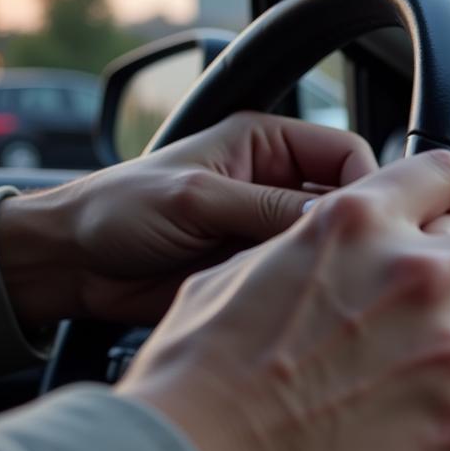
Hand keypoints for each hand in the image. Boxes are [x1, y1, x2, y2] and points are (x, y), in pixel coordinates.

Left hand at [0, 112, 377, 328]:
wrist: (76, 266)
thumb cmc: (118, 211)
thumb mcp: (196, 198)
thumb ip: (264, 206)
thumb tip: (332, 220)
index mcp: (265, 145)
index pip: (344, 153)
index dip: (366, 184)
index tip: (373, 221)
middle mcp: (276, 186)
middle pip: (346, 204)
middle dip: (356, 230)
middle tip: (364, 260)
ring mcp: (270, 233)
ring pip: (331, 248)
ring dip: (335, 265)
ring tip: (334, 287)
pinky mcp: (262, 273)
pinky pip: (305, 282)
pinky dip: (313, 293)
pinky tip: (309, 305)